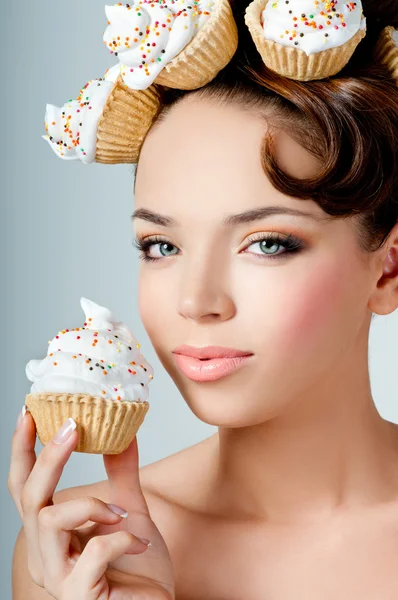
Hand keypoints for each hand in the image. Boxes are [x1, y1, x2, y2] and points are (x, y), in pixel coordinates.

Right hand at [8, 406, 174, 599]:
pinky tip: (139, 541)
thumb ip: (122, 478)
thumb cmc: (139, 571)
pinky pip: (93, 552)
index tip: (30, 411)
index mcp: (50, 534)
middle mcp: (45, 555)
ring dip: (90, 505)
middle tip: (72, 426)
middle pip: (29, 497)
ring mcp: (58, 578)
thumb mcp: (130, 513)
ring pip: (50, 521)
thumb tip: (124, 435)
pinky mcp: (79, 596)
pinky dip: (121, 538)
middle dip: (48, 457)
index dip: (22, 448)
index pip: (25, 486)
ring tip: (121, 513)